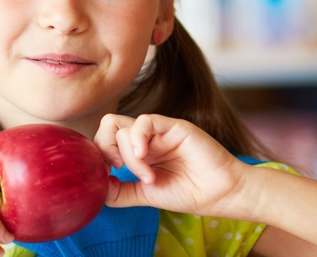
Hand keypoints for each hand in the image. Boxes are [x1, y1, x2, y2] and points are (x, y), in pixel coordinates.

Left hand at [94, 114, 252, 218]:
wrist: (219, 193)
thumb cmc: (189, 193)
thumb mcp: (145, 195)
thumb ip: (121, 192)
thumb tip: (97, 187)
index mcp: (138, 151)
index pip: (106, 138)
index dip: (100, 154)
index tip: (110, 175)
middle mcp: (146, 138)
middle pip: (109, 125)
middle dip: (105, 148)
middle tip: (118, 169)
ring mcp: (159, 131)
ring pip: (123, 128)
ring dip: (130, 158)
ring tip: (149, 177)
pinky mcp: (173, 126)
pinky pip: (144, 121)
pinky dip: (137, 141)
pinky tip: (145, 159)